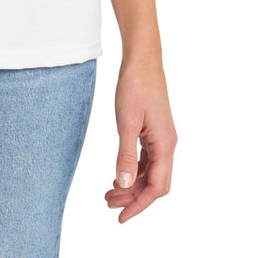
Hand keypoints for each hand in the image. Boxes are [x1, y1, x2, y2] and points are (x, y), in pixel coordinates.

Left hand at [105, 52, 177, 222]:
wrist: (142, 59)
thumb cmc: (135, 86)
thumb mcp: (126, 121)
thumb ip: (126, 154)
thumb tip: (123, 184)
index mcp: (165, 145)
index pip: (156, 187)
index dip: (139, 205)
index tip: (121, 217)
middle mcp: (167, 144)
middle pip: (154, 183)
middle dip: (133, 197)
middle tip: (108, 205)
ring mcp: (161, 137)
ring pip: (150, 172)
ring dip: (131, 184)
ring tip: (109, 194)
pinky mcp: (154, 130)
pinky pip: (147, 159)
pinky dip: (134, 170)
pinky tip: (120, 174)